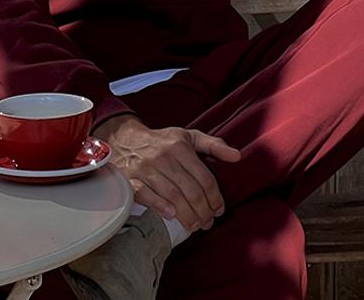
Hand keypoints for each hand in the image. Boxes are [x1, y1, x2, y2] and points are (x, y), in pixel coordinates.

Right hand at [93, 112, 240, 231]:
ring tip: (196, 226)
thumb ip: (214, 145)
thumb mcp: (189, 137)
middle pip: (190, 190)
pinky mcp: (130, 179)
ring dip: (186, 215)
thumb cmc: (163, 141)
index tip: (219, 210)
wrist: (126, 139)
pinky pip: (145, 195)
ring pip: (172, 196)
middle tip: (208, 223)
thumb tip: (237, 156)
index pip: (204, 177)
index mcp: (180, 146)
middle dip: (203, 210)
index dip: (215, 197)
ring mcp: (146, 168)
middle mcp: (164, 157)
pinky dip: (158, 206)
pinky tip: (171, 216)